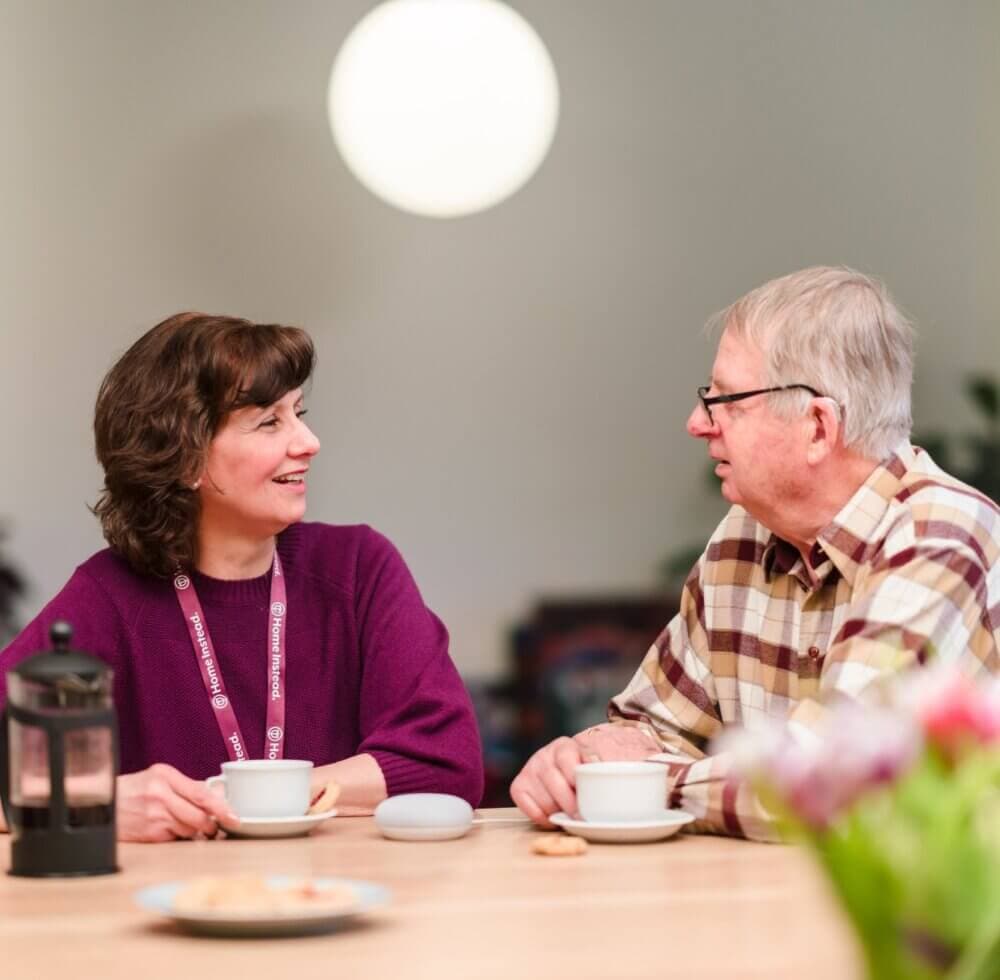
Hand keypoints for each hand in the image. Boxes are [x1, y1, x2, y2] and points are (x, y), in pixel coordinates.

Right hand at [116, 763, 236, 842]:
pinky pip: (175, 838)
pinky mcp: (149, 835)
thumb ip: (186, 786)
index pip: (201, 793)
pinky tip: (176, 832)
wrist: (99, 803)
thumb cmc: (132, 789)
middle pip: (199, 816)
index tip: (234, 816)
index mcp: (166, 776)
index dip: (222, 807)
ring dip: (199, 832)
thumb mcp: (157, 777)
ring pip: (190, 829)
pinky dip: (181, 837)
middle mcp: (161, 795)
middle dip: (214, 825)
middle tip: (220, 827)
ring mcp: (154, 817)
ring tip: (199, 829)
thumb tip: (217, 795)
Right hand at [510, 724, 659, 827]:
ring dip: (554, 808)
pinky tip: (552, 817)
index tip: (583, 794)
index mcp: (570, 746)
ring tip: (570, 816)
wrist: (578, 769)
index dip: (574, 777)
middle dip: (566, 800)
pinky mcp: (521, 783)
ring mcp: (532, 767)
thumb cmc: (601, 770)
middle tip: (581, 815)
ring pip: (538, 791)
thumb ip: (636, 764)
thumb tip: (664, 769)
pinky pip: (522, 798)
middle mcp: (547, 753)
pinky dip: (536, 812)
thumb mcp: (619, 763)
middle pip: (552, 777)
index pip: (569, 759)